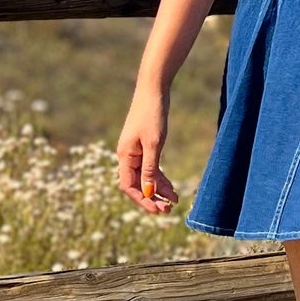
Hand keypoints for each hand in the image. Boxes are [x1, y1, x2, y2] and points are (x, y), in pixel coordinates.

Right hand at [116, 87, 178, 213]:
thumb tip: (147, 192)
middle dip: (151, 198)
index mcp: (124, 156)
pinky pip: (151, 167)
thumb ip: (150, 169)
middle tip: (168, 210)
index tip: (157, 210)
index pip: (128, 186)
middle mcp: (127, 156)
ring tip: (175, 201)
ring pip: (145, 177)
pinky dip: (160, 178)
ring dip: (158, 190)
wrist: (153, 90)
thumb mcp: (154, 144)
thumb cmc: (152, 114)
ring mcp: (136, 151)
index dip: (141, 200)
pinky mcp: (145, 146)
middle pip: (136, 184)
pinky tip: (171, 187)